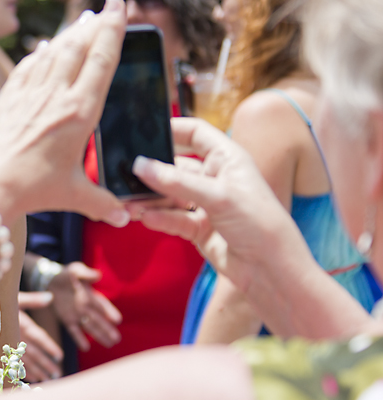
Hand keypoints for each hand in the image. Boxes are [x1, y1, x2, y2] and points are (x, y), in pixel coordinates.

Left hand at [0, 0, 129, 226]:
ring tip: (83, 19)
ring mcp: (29, 93)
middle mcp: (55, 95)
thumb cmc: (30, 190)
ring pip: (54, 51)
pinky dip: (39, 53)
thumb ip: (102, 203)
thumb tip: (123, 216)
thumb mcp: (73, 196)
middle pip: (79, 46)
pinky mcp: (7, 99)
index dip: (114, 27)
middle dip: (96, 22)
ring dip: (70, 32)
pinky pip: (28, 66)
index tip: (120, 3)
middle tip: (109, 5)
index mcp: (80, 112)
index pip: (102, 58)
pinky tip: (44, 46)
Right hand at [17, 291, 62, 381]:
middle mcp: (16, 337)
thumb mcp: (15, 299)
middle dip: (46, 364)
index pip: (40, 338)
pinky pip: (12, 365)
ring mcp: (7, 346)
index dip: (50, 347)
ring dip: (37, 371)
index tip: (59, 356)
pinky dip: (21, 372)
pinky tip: (29, 378)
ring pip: (25, 362)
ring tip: (47, 378)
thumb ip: (33, 300)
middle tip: (57, 372)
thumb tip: (50, 297)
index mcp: (22, 324)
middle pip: (35, 354)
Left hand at [49, 262, 121, 350]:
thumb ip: (86, 274)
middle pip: (99, 320)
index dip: (109, 312)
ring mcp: (77, 315)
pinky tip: (86, 347)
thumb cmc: (66, 274)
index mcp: (91, 296)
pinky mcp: (67, 320)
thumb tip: (98, 275)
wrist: (50, 280)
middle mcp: (87, 307)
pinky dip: (79, 338)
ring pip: (90, 327)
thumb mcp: (76, 270)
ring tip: (110, 344)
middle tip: (117, 338)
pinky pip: (74, 330)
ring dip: (99, 335)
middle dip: (108, 329)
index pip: (102, 305)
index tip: (117, 320)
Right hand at [131, 117, 304, 295]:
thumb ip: (177, 181)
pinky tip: (147, 218)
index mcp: (227, 159)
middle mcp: (215, 178)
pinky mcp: (198, 228)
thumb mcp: (218, 196)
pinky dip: (159, 218)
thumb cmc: (260, 224)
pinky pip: (172, 218)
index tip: (142, 131)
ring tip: (130, 204)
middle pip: (175, 165)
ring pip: (169, 194)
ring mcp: (206, 204)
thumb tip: (141, 166)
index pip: (195, 133)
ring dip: (150, 199)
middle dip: (152, 171)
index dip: (171, 128)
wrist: (272, 271)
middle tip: (127, 174)